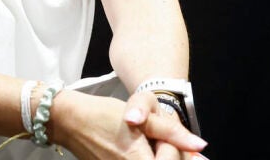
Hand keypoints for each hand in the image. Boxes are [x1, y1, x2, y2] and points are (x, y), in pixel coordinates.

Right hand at [54, 91, 206, 159]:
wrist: (69, 121)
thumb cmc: (103, 114)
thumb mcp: (140, 116)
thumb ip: (172, 132)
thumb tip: (200, 146)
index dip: (175, 147)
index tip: (163, 134)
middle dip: (168, 154)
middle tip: (159, 140)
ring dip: (157, 156)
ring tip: (147, 144)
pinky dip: (144, 159)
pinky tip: (138, 150)